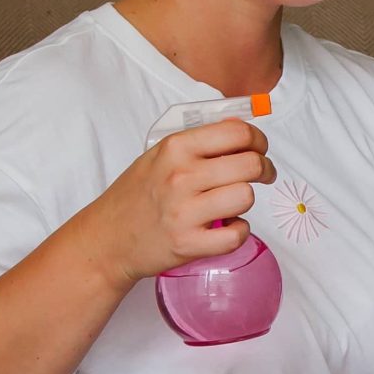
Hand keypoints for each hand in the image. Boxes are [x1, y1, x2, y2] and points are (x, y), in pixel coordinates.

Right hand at [92, 120, 277, 283]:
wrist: (108, 238)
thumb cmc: (136, 195)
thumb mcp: (160, 155)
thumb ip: (199, 142)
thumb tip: (242, 128)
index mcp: (176, 148)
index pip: (237, 133)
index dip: (258, 140)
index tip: (259, 149)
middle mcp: (181, 176)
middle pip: (250, 164)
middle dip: (264, 169)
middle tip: (262, 175)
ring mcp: (185, 212)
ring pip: (246, 197)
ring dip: (245, 200)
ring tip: (232, 203)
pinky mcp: (189, 244)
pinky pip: (237, 235)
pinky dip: (239, 231)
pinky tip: (227, 226)